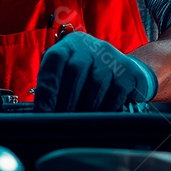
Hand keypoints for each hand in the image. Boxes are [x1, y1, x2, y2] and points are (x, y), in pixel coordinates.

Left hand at [33, 33, 157, 111]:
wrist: (121, 70)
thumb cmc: (85, 76)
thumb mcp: (66, 73)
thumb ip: (53, 86)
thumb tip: (41, 114)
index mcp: (70, 45)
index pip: (55, 58)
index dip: (48, 86)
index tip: (43, 111)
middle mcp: (91, 46)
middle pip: (76, 70)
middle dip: (66, 99)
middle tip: (60, 122)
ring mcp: (112, 57)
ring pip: (96, 83)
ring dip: (85, 108)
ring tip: (77, 125)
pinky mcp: (129, 72)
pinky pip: (116, 93)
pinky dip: (105, 109)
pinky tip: (98, 121)